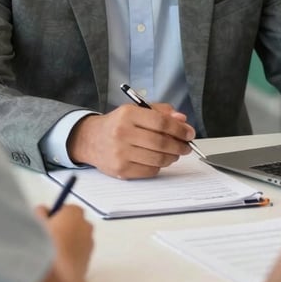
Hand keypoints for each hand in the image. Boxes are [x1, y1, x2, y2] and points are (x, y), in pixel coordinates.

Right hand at [36, 203, 93, 277]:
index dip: (54, 216)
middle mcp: (86, 225)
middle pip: (73, 224)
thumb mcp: (37, 222)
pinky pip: (78, 255)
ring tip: (50, 254)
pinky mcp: (88, 261)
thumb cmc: (46, 244)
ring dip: (66, 244)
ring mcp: (89, 244)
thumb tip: (43, 212)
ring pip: (76, 240)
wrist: (58, 275)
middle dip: (62, 229)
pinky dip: (69, 257)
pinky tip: (57, 265)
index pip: (65, 209)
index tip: (44, 225)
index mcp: (75, 212)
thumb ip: (40, 212)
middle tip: (46, 239)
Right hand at [67, 103, 195, 178]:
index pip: (161, 123)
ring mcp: (121, 153)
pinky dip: (159, 166)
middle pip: (161, 143)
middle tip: (186, 146)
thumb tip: (182, 120)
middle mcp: (123, 133)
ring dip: (172, 157)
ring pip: (158, 159)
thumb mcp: (136, 110)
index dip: (180, 129)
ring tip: (174, 153)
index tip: (189, 133)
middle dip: (179, 146)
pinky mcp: (121, 170)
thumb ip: (160, 112)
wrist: (91, 139)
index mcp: (128, 114)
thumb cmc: (118, 124)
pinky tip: (158, 160)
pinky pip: (150, 171)